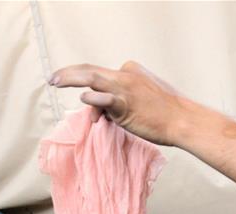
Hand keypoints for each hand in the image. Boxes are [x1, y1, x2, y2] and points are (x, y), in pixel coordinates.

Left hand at [49, 61, 191, 145]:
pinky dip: (93, 99)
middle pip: (90, 70)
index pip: (101, 75)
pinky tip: (83, 99)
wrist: (183, 121)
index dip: (88, 88)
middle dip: (68, 73)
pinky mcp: (127, 105)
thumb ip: (119, 103)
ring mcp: (125, 89)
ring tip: (55, 81)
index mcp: (129, 71)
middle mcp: (125, 75)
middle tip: (53, 78)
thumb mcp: (140, 101)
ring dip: (71, 78)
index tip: (84, 104)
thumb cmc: (164, 114)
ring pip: (92, 78)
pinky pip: (106, 99)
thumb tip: (100, 114)